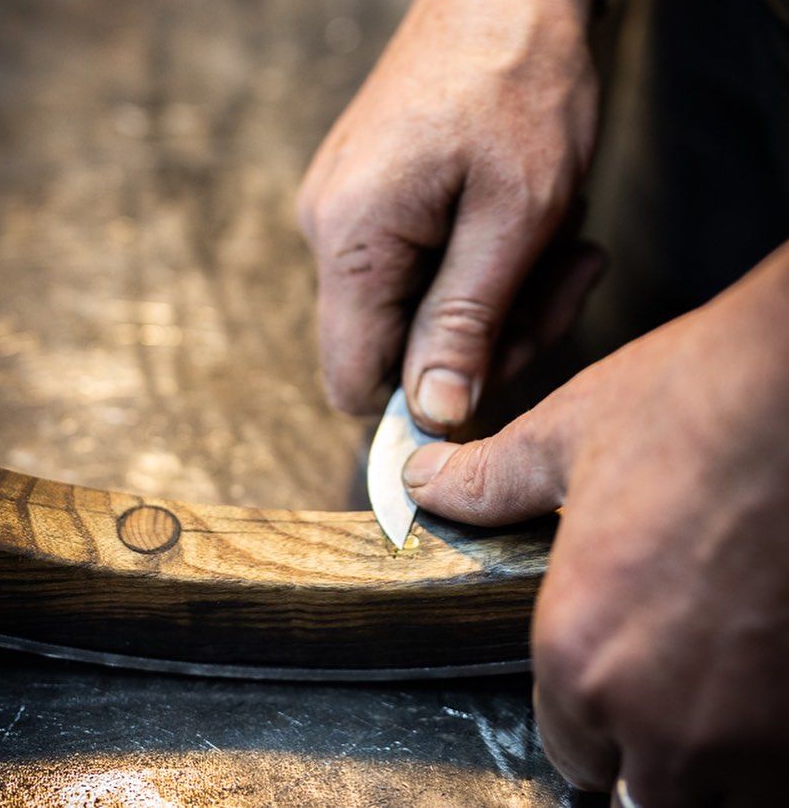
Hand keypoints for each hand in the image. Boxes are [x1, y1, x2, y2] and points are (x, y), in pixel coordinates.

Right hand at [297, 0, 596, 429]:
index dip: (428, 396)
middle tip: (565, 275)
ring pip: (417, 308)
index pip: (355, 382)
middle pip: (395, 349)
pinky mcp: (371, 195)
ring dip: (497, 292)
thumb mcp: (514, 217)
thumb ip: (466, 322)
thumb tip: (434, 413)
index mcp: (350, 239)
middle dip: (491, 333)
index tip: (506, 358)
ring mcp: (346, 209)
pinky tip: (523, 214)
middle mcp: (328, 229)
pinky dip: (479, 259)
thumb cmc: (520, 86)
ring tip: (555, 233)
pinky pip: (419, 264)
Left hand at [404, 245, 788, 805]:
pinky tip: (761, 676)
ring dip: (713, 759)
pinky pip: (782, 767)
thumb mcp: (565, 436)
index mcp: (579, 650)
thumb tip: (421, 483)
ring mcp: (751, 727)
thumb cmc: (690, 405)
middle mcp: (660, 714)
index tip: (599, 687)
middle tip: (659, 682)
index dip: (578, 716)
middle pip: (643, 790)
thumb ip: (485, 483)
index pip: (567, 749)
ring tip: (712, 684)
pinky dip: (768, 739)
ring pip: (721, 794)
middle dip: (643, 747)